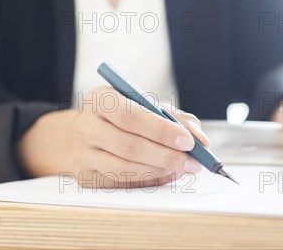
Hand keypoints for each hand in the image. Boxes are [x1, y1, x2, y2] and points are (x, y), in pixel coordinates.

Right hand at [17, 87, 208, 188]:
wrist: (87, 133)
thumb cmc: (123, 116)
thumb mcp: (145, 106)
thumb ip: (174, 118)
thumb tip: (200, 138)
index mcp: (100, 99)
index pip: (130, 115)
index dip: (161, 130)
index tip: (188, 141)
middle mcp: (85, 125)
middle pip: (129, 146)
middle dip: (166, 156)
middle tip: (192, 161)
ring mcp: (82, 153)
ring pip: (125, 168)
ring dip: (159, 171)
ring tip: (181, 168)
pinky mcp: (84, 175)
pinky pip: (121, 183)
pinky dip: (148, 180)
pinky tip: (164, 174)